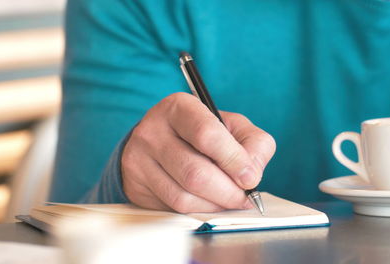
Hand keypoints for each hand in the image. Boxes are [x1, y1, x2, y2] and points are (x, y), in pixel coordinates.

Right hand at [121, 92, 275, 212]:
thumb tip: (252, 174)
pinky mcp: (135, 184)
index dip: (233, 160)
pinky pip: (173, 208)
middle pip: (195, 173)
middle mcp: (152, 130)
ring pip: (183, 196)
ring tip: (228, 200)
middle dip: (228, 191)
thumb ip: (254, 142)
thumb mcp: (231, 125)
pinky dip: (199, 210)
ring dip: (215, 205)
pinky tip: (209, 203)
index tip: (250, 178)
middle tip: (243, 197)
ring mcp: (139, 159)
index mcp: (179, 107)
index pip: (207, 135)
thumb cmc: (201, 133)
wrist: (157, 142)